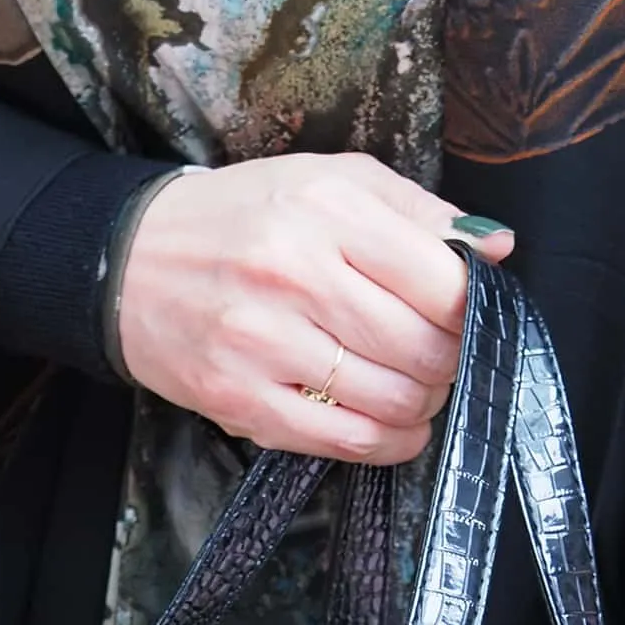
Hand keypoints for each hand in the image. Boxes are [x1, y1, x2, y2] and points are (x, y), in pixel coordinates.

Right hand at [115, 153, 513, 465]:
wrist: (128, 262)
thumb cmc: (243, 219)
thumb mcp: (329, 182)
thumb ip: (417, 210)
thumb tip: (496, 247)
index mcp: (325, 209)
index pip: (442, 282)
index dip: (472, 311)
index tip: (465, 316)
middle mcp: (294, 273)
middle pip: (424, 347)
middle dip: (450, 362)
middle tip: (440, 357)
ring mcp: (264, 344)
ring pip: (393, 399)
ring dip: (424, 404)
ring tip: (415, 387)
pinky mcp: (242, 401)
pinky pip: (347, 441)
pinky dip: (391, 442)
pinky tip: (396, 426)